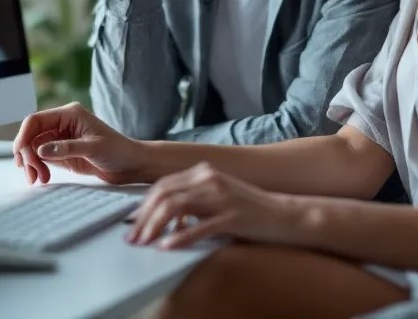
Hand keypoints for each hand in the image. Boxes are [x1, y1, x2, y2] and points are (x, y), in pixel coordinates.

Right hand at [13, 102, 146, 185]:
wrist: (131, 165)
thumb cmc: (118, 151)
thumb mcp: (94, 148)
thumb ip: (67, 148)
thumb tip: (41, 150)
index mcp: (70, 114)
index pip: (36, 120)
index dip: (24, 136)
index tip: (21, 156)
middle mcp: (63, 123)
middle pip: (32, 135)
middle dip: (27, 153)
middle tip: (32, 173)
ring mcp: (61, 138)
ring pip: (35, 147)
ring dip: (31, 163)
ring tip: (37, 178)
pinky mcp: (63, 152)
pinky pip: (42, 157)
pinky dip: (38, 167)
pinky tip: (42, 177)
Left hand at [127, 162, 300, 249]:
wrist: (285, 214)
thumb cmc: (250, 209)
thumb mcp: (217, 197)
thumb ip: (192, 200)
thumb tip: (161, 216)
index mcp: (204, 172)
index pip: (163, 185)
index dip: (143, 206)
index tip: (132, 224)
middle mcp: (210, 178)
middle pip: (164, 194)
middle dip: (143, 217)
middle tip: (132, 238)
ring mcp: (222, 196)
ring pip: (176, 206)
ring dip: (155, 226)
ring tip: (144, 243)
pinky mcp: (233, 216)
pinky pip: (200, 226)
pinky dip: (180, 237)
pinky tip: (167, 247)